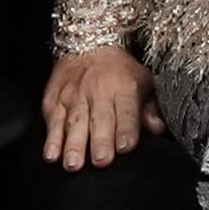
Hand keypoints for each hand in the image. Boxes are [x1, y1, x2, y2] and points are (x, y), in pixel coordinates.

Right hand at [38, 45, 158, 168]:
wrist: (87, 44)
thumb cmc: (119, 71)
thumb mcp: (142, 81)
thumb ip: (149, 108)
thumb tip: (157, 128)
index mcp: (124, 88)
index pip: (127, 112)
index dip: (126, 129)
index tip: (125, 147)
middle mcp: (98, 92)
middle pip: (99, 120)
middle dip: (100, 141)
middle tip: (101, 160)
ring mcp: (73, 97)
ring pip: (74, 123)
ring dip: (73, 145)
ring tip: (74, 164)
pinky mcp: (54, 101)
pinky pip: (52, 122)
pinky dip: (51, 139)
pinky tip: (51, 155)